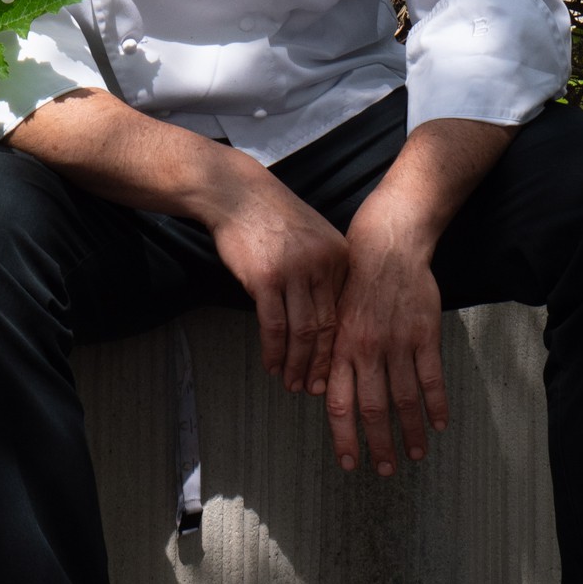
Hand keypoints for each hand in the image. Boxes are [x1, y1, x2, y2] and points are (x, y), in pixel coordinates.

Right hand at [205, 170, 350, 396]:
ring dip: (296, 364)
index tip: (331, 373)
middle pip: (326, 328)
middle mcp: (322, 266)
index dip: (337, 349)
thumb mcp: (313, 239)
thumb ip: (324, 275)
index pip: (343, 314)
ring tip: (291, 384)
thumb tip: (326, 323)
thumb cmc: (273, 219)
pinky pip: (273, 326)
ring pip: (301, 333)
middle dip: (319, 365)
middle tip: (313, 389)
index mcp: (340, 257)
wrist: (239, 194)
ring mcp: (294, 272)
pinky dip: (273, 351)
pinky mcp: (265, 278)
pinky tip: (271, 365)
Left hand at [317, 209, 447, 476]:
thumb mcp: (334, 318)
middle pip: (373, 409)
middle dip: (379, 444)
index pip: (339, 403)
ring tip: (415, 455)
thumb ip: (332, 357)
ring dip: (410, 432)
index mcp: (341, 348)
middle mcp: (367, 350)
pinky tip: (439, 424)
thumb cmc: (357, 284)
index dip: (344, 436)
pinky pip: (431, 377)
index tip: (350, 462)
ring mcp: (397, 343)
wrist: (386, 248)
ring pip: (404, 399)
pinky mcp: (424, 334)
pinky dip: (436, 404)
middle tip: (386, 470)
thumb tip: (318, 394)